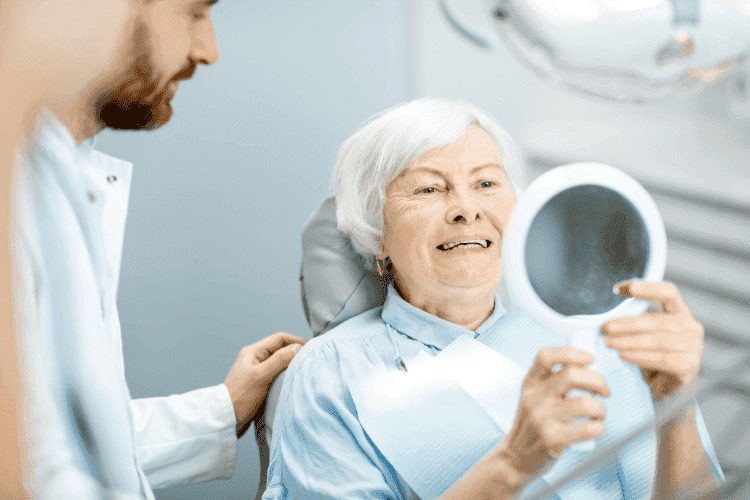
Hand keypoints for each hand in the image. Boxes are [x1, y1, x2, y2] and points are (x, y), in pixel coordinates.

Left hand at [224, 332, 305, 436]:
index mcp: (253, 352)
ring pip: (279, 361)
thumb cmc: (240, 397)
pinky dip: (286, 374)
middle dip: (295, 351)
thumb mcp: (261, 376)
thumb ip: (279, 360)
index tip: (310, 347)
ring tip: (303, 369)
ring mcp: (256, 371)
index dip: (296, 341)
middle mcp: (254, 358)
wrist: (226, 419)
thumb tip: (297, 348)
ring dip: (291, 363)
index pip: (279, 338)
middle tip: (309, 358)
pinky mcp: (258, 383)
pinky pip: (276, 373)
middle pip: (280, 349)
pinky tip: (292, 380)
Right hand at [503, 347, 608, 481]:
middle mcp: (534, 397)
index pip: (546, 356)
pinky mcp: (552, 439)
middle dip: (598, 381)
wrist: (516, 457)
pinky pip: (588, 428)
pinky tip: (595, 428)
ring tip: (599, 414)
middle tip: (604, 391)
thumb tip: (587, 362)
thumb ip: (553, 380)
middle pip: (572, 375)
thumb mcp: (535, 396)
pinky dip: (599, 427)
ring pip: (585, 403)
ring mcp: (542, 418)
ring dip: (601, 408)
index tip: (590, 359)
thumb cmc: (534, 424)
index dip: (572, 353)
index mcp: (530, 382)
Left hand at [603, 281, 703, 399]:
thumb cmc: (652, 354)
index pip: (668, 292)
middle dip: (627, 324)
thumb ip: (633, 321)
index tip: (618, 289)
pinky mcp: (690, 365)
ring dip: (629, 341)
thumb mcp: (644, 333)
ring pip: (657, 340)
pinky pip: (662, 359)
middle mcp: (691, 326)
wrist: (666, 386)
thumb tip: (606, 318)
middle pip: (657, 320)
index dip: (646, 287)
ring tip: (609, 343)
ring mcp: (694, 346)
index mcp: (679, 311)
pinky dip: (639, 356)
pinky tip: (623, 355)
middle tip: (606, 328)